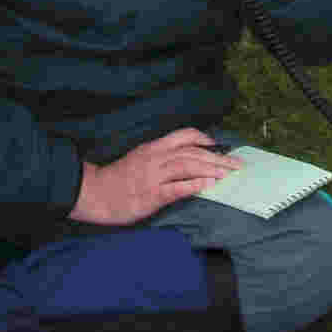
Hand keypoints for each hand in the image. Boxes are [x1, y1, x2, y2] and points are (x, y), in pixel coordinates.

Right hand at [70, 128, 242, 225]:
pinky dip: (194, 185)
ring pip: (188, 166)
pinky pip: (176, 188)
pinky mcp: (151, 195)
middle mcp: (156, 158)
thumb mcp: (139, 160)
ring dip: (211, 169)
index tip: (217, 145)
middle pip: (192, 152)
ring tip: (229, 174)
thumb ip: (160, 159)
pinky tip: (208, 186)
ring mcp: (154, 176)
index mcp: (153, 148)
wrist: (94, 193)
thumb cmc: (117, 179)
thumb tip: (185, 161)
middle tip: (237, 165)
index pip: (183, 136)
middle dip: (217, 158)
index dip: (203, 139)